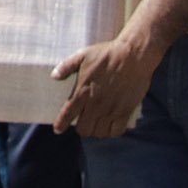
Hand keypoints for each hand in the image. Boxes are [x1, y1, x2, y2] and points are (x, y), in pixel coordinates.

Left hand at [52, 23, 171, 139]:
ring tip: (97, 124)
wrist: (133, 55)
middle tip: (83, 122)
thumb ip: (66, 66)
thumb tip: (54, 76)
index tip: (58, 129)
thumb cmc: (107, 54)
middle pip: (84, 129)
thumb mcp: (83, 55)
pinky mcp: (126, 111)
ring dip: (96, 130)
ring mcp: (111, 109)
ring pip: (99, 133)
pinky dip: (112, 131)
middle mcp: (96, 104)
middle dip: (81, 128)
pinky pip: (116, 131)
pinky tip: (111, 126)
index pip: (67, 114)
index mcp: (82, 91)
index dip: (61, 124)